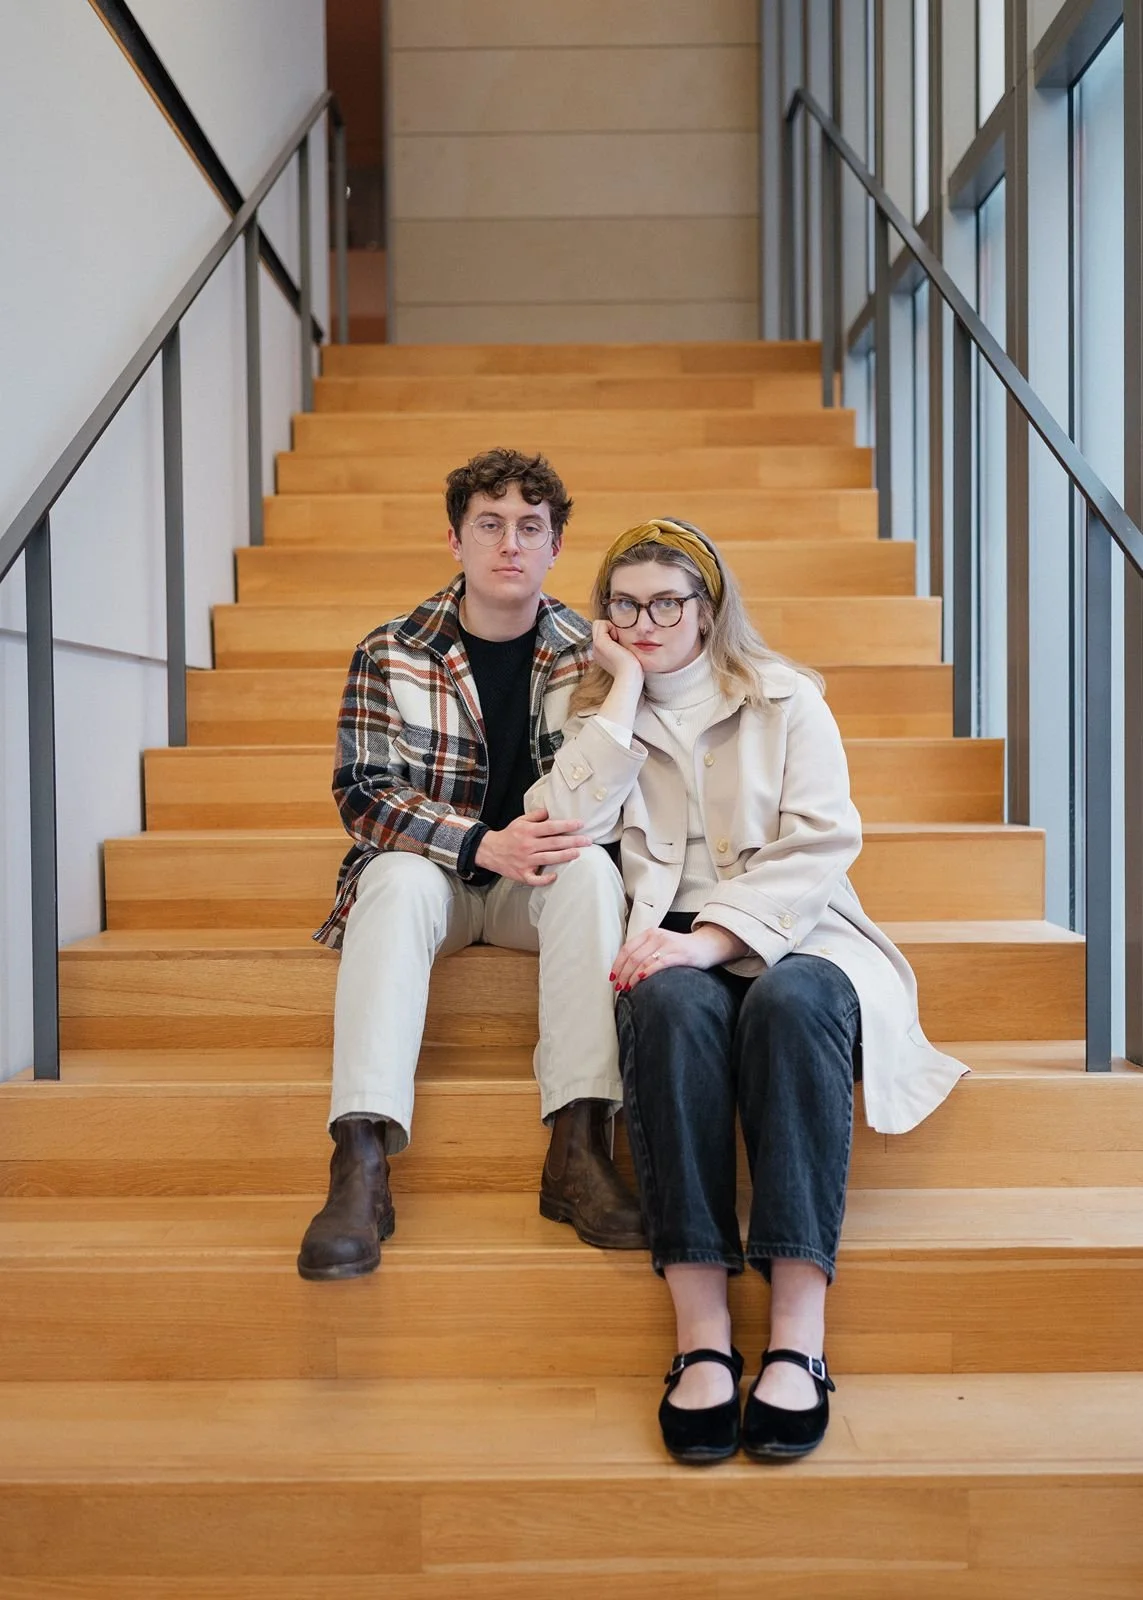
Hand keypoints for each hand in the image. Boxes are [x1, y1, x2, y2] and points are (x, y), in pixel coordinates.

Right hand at [474, 808, 591, 885]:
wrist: (489, 850)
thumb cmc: (508, 835)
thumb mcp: (520, 821)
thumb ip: (536, 816)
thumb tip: (551, 811)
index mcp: (528, 831)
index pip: (551, 827)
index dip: (566, 825)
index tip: (580, 823)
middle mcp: (527, 846)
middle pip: (554, 843)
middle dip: (572, 841)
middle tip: (588, 840)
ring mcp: (525, 861)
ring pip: (548, 859)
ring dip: (564, 856)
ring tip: (578, 853)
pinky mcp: (522, 874)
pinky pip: (535, 879)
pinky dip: (545, 879)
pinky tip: (556, 876)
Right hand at [591, 618, 643, 686]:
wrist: (629, 676)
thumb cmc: (632, 668)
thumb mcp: (625, 654)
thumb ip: (620, 645)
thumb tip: (621, 635)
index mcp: (601, 654)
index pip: (602, 633)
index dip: (611, 632)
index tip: (622, 643)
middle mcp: (596, 650)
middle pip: (599, 627)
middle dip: (610, 628)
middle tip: (620, 641)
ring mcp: (595, 646)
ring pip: (599, 624)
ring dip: (611, 628)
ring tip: (619, 642)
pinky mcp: (599, 643)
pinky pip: (601, 623)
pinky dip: (611, 627)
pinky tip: (618, 640)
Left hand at [610, 925, 748, 992]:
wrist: (706, 946)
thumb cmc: (680, 949)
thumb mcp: (660, 945)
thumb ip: (644, 952)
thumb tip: (625, 971)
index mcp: (649, 933)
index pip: (627, 949)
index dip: (617, 964)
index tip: (612, 977)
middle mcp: (657, 936)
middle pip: (633, 957)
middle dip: (623, 974)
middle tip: (619, 987)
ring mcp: (668, 944)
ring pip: (643, 961)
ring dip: (632, 977)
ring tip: (628, 989)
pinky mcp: (679, 954)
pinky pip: (659, 963)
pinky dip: (647, 972)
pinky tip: (641, 981)